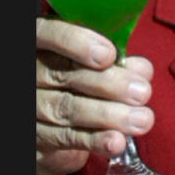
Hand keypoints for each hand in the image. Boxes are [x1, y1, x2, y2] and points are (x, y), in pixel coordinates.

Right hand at [36, 18, 154, 174]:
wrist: (55, 123)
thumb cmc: (81, 79)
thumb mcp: (97, 62)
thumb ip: (117, 61)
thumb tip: (142, 69)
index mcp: (43, 43)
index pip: (49, 34)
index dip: (77, 43)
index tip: (109, 55)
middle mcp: (32, 72)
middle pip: (65, 74)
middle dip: (110, 83)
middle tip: (142, 91)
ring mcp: (32, 105)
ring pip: (68, 108)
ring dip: (111, 115)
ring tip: (143, 119)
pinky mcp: (38, 137)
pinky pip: (67, 137)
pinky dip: (96, 140)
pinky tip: (118, 140)